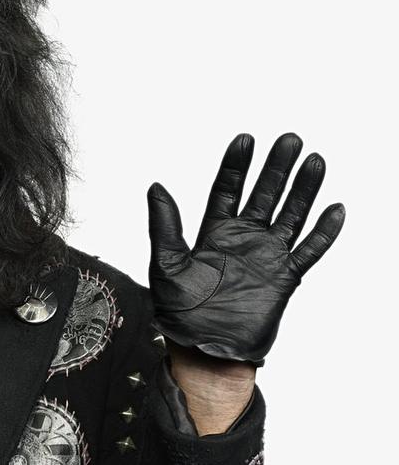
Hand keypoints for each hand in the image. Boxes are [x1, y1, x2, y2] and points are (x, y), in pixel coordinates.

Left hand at [147, 132, 344, 364]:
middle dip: (276, 168)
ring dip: (303, 190)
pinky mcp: (284, 278)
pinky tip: (335, 209)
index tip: (246, 139)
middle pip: (264, 195)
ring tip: (315, 161)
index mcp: (213, 233)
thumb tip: (155, 187)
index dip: (237, 165)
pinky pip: (309, 251)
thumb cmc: (180, 314)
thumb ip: (165, 225)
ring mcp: (266, 257)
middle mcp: (242, 239)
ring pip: (290, 216)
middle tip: (290, 139)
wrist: (205, 352)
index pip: (227, 190)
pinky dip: (323, 232)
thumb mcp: (166, 264)